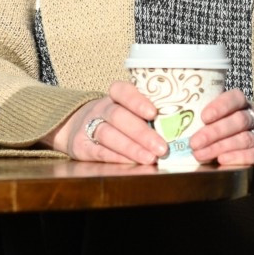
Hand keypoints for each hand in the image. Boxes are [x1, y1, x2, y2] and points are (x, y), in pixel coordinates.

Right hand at [50, 82, 169, 165]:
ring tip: (151, 158)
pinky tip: (133, 163)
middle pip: (119, 117)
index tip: (153, 113)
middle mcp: (101, 109)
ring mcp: (88, 126)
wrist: (75, 126)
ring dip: (132, 148)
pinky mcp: (81, 146)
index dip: (137, 101)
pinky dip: (118, 158)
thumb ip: (148, 115)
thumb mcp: (127, 110)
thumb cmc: (116, 119)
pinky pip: (100, 151)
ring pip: (109, 135)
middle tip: (162, 147)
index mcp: (115, 96)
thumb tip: (178, 128)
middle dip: (142, 133)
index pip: (123, 91)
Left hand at [189, 89, 253, 172]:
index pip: (235, 98)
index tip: (203, 117)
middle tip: (194, 143)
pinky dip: (240, 157)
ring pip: (245, 138)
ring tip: (201, 155)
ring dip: (221, 147)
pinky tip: (223, 161)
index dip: (220, 106)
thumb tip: (172, 127)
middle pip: (238, 120)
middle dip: (214, 132)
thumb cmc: (230, 137)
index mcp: (243, 106)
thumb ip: (204, 123)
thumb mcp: (219, 124)